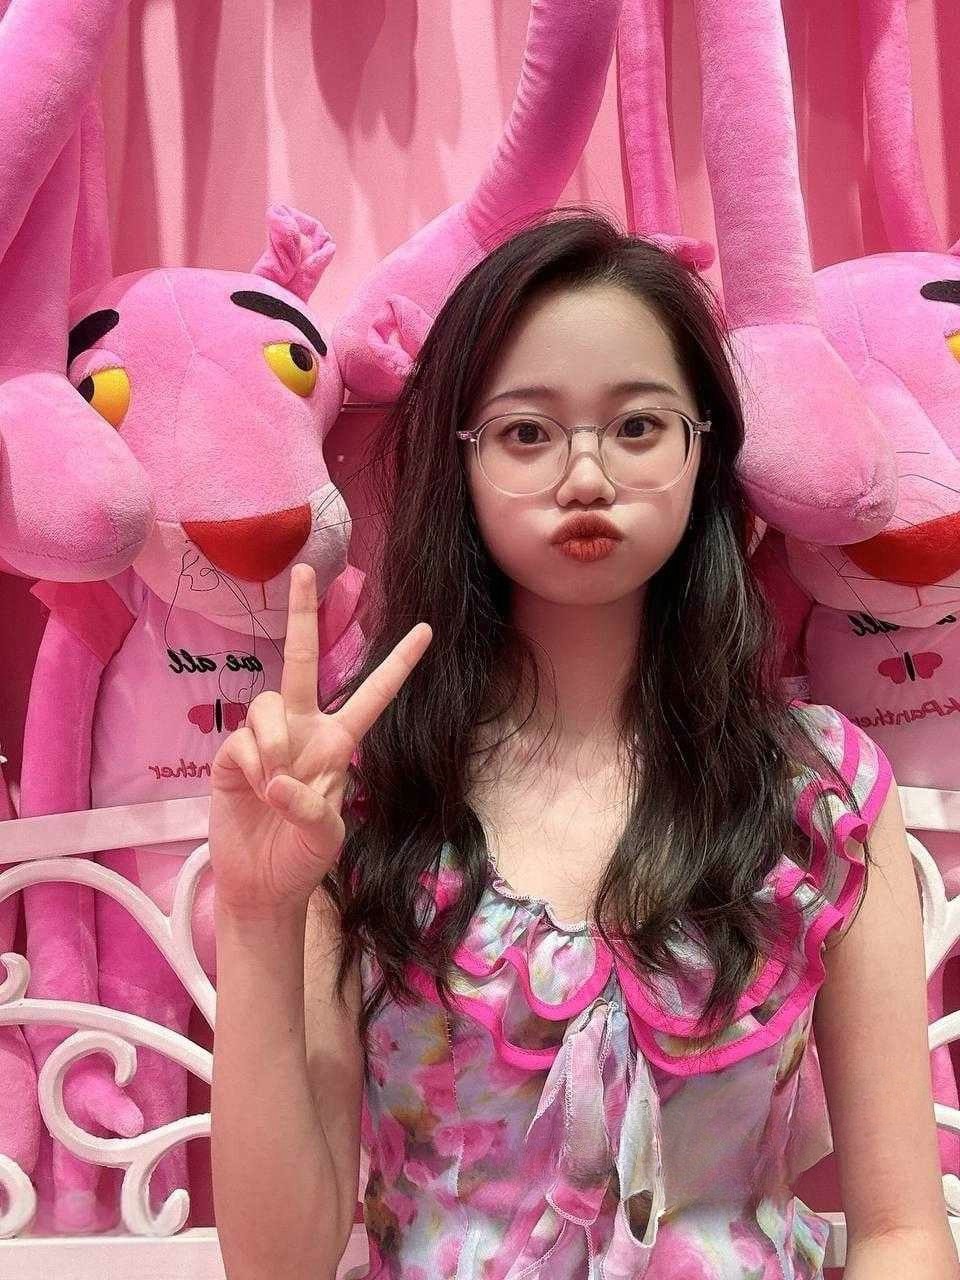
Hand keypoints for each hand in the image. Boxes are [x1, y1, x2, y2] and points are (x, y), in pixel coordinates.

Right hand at [209, 563, 431, 919]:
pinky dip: (253, 764)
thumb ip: (312, 807)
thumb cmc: (303, 858)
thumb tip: (280, 780)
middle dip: (301, 615)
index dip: (398, 664)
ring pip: (267, 704)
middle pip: (303, 661)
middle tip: (305, 571)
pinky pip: (243, 739)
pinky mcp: (232, 754)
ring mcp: (266, 739)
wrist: (261, 884)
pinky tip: (256, 790)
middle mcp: (303, 729)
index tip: (426, 630)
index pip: (373, 696)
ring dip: (274, 743)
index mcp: (339, 743)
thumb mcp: (326, 837)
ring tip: (274, 785)